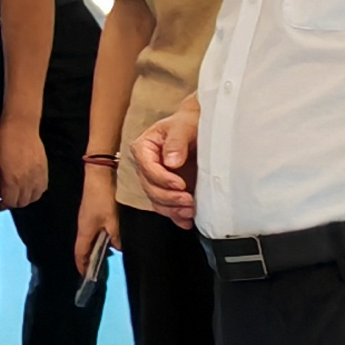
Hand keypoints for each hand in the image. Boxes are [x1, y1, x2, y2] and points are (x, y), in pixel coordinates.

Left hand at [0, 117, 48, 211]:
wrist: (21, 126)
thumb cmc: (3, 142)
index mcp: (12, 180)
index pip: (10, 202)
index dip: (2, 204)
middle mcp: (26, 181)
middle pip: (22, 203)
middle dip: (13, 202)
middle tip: (7, 197)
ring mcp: (37, 176)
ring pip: (34, 198)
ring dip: (25, 198)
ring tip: (18, 193)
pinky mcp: (45, 170)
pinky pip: (43, 188)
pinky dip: (36, 191)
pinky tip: (29, 187)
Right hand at [74, 171, 119, 281]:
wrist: (100, 173)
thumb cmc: (104, 198)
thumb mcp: (114, 221)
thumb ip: (117, 237)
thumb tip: (118, 248)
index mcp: (85, 231)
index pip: (80, 254)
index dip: (82, 266)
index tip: (87, 277)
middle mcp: (83, 226)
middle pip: (84, 247)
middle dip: (90, 259)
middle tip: (99, 269)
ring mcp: (87, 218)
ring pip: (90, 238)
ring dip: (97, 248)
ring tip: (108, 255)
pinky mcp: (92, 211)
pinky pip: (95, 230)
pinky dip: (101, 237)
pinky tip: (112, 237)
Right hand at [134, 104, 201, 228]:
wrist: (200, 128)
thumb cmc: (189, 123)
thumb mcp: (184, 126)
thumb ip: (176, 142)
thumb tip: (171, 162)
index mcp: (144, 148)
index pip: (147, 168)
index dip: (162, 178)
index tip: (180, 184)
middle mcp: (146, 166)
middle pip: (150, 188)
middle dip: (169, 197)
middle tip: (188, 199)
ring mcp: (157, 181)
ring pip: (157, 201)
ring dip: (173, 209)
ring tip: (190, 210)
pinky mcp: (168, 191)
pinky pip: (167, 208)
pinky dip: (176, 217)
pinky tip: (186, 221)